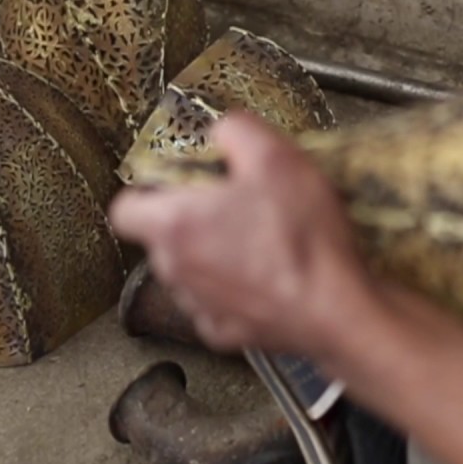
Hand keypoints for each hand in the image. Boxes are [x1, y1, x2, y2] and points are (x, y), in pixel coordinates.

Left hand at [109, 112, 375, 355]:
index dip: (150, 189)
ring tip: (262, 237)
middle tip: (238, 201)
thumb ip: (235, 130)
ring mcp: (199, 306)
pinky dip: (237, 288)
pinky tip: (271, 272)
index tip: (181, 181)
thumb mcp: (275, 157)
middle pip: (163, 236)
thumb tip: (223, 131)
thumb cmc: (303, 239)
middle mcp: (175, 270)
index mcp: (173, 224)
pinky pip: (219, 302)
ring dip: (216, 253)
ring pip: (192, 269)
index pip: (125, 207)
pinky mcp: (226, 333)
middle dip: (194, 217)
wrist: (337, 309)